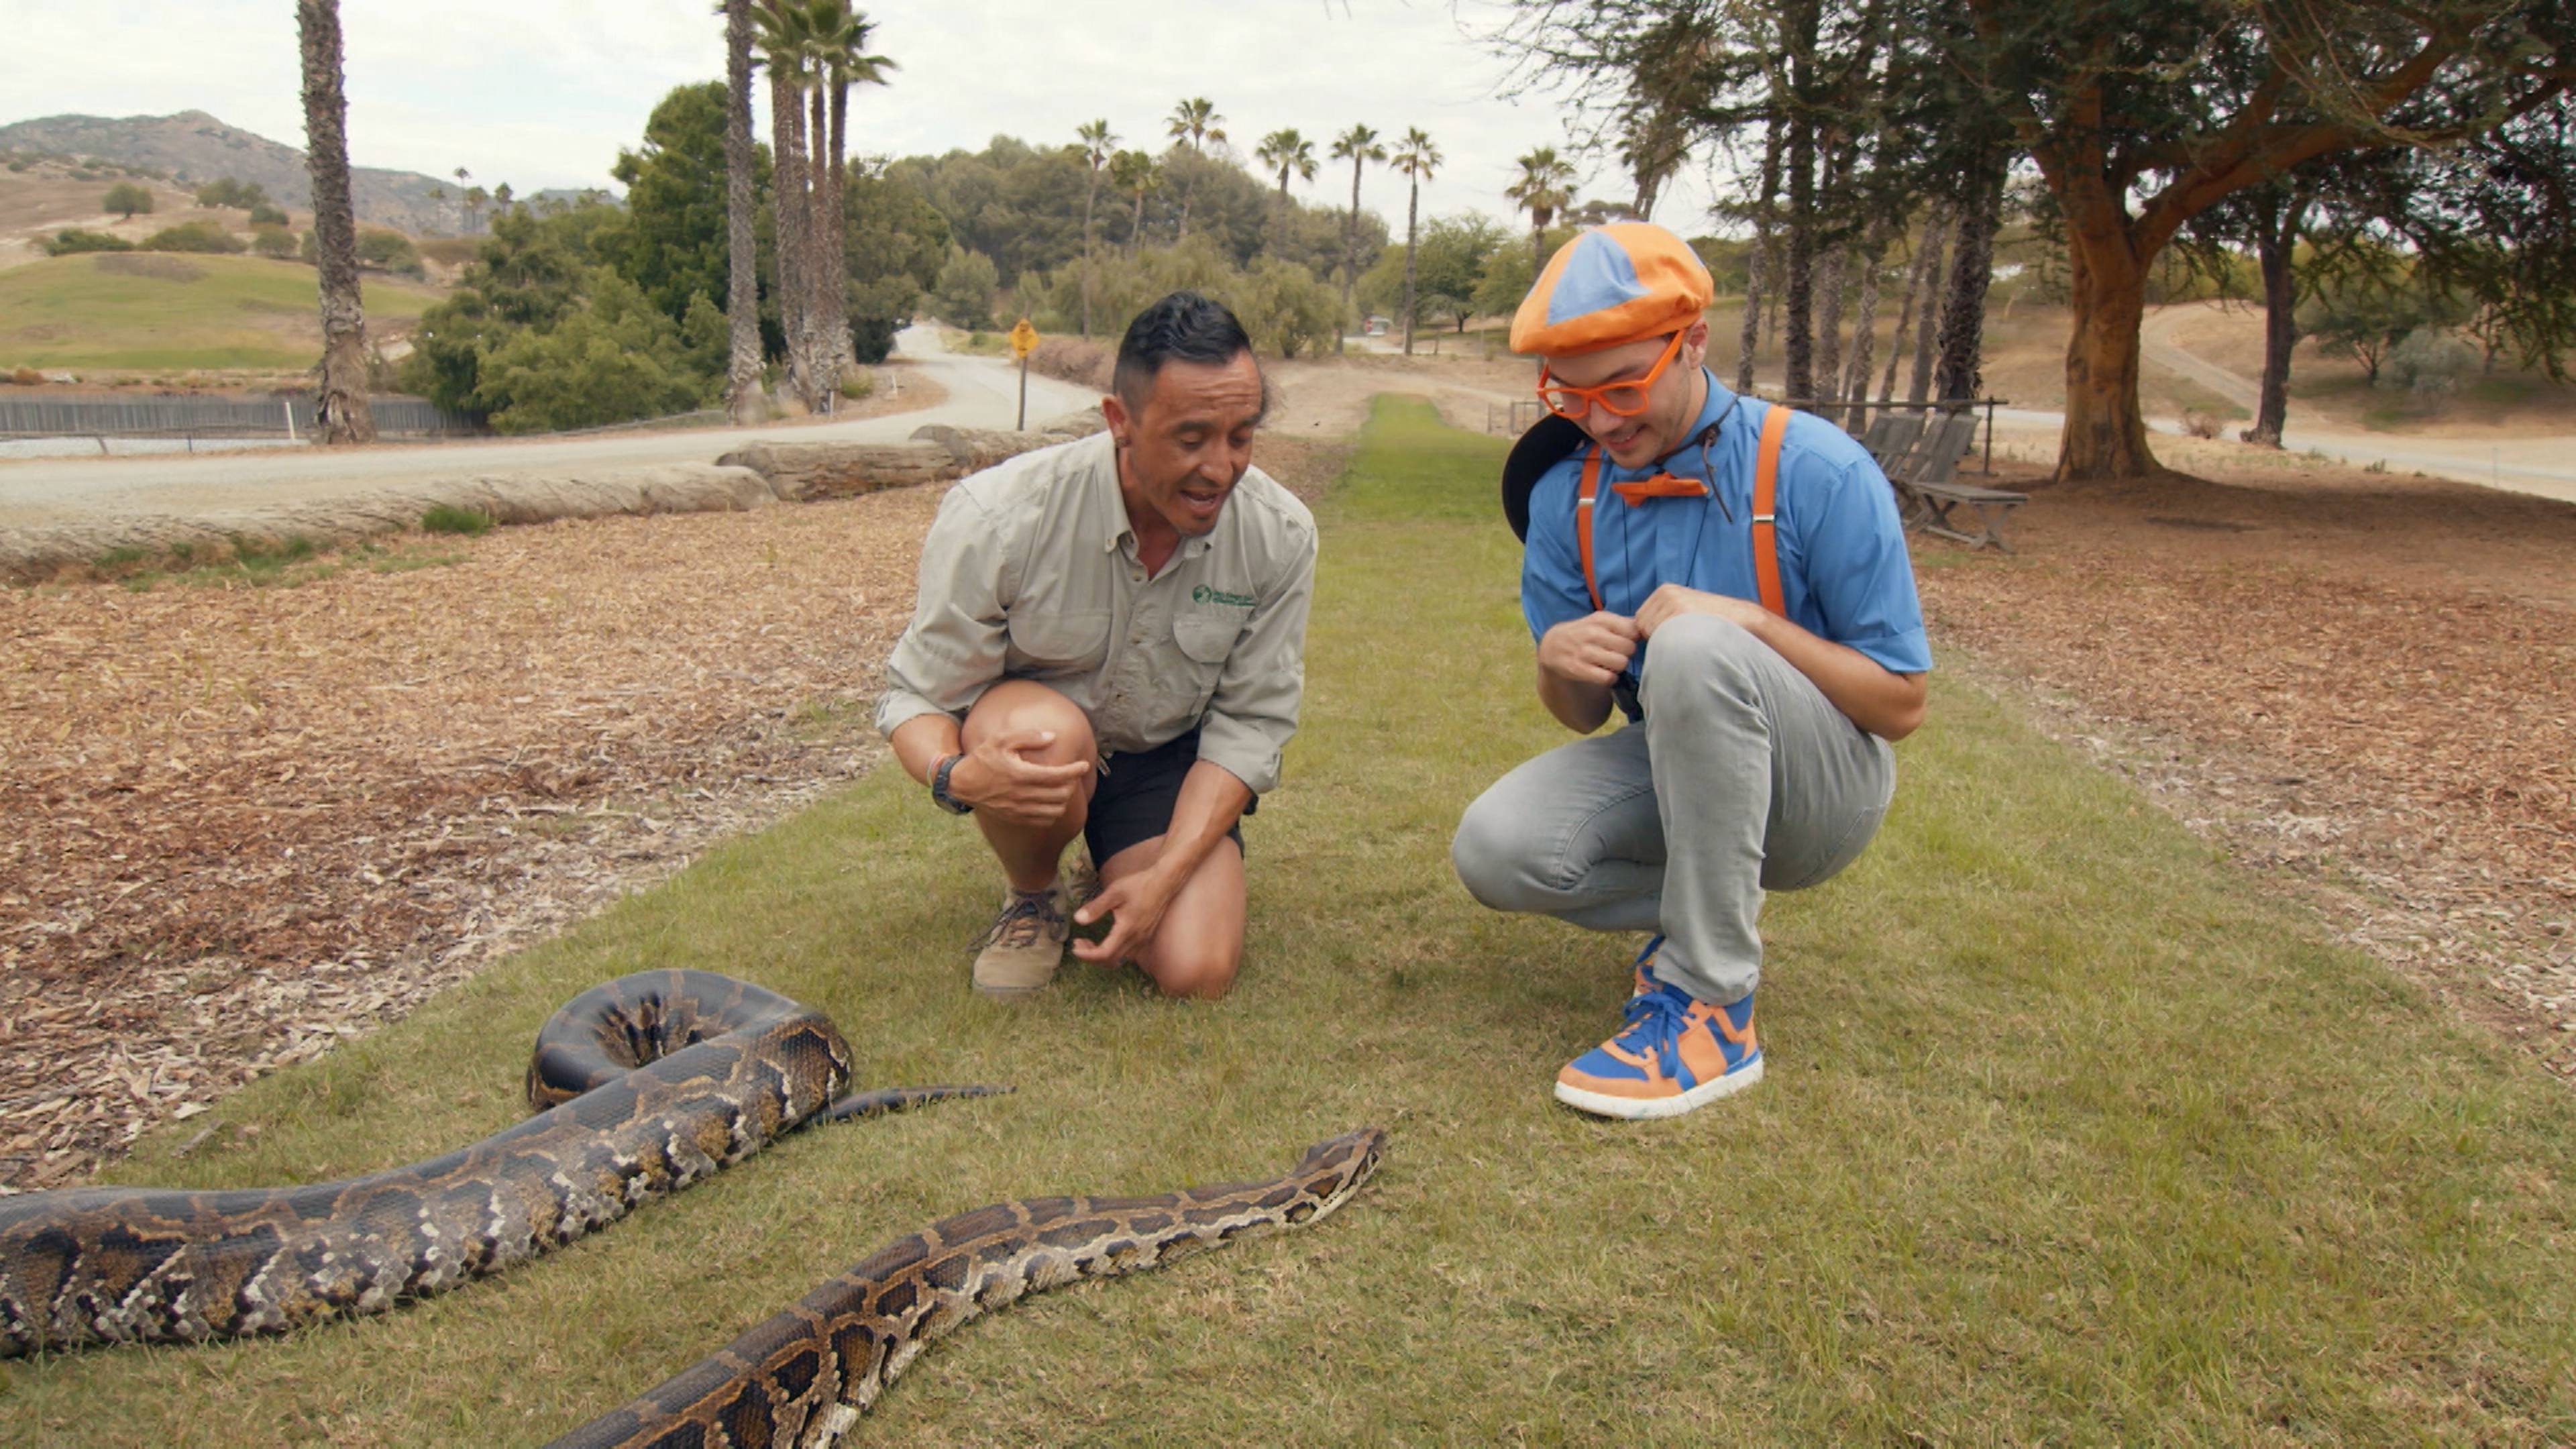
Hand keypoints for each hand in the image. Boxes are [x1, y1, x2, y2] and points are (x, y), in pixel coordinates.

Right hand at [951, 727, 1092, 825]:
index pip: (1057, 776)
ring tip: (1063, 788)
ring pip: (1055, 810)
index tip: (1084, 765)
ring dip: (1064, 800)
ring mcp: (1019, 809)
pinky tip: (1051, 802)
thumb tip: (1052, 737)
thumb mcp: (1001, 740)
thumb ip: (1028, 736)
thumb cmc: (983, 758)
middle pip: (1060, 795)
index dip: (1075, 771)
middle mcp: (1022, 795)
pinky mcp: (1016, 818)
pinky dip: (1053, 812)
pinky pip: (1043, 821)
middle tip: (1071, 775)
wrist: (962, 783)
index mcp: (1021, 774)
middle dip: (1071, 784)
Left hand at [1070, 866, 1181, 966]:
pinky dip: (1113, 951)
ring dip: (1102, 954)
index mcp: (1127, 930)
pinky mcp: (1146, 936)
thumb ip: (1096, 907)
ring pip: (1119, 958)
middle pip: (1110, 960)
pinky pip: (1127, 953)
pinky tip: (1106, 938)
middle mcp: (1136, 939)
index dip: (1087, 955)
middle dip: (1091, 956)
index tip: (1074, 947)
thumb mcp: (1114, 892)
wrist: (1164, 882)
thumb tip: (1077, 919)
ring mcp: (1143, 939)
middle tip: (1078, 943)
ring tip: (1088, 941)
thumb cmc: (1138, 884)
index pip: (1104, 954)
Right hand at [1536, 612, 1640, 686]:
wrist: (1552, 646)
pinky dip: (1610, 678)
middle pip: (1629, 647)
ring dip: (1619, 666)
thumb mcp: (1599, 620)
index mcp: (1600, 619)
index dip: (1634, 638)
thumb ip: (1622, 622)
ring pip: (1620, 663)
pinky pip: (1607, 678)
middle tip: (1619, 654)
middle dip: (1627, 653)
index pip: (1632, 629)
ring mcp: (1584, 652)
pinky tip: (1605, 674)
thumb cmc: (1582, 632)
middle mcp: (1592, 633)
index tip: (1627, 641)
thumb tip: (1646, 623)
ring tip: (1612, 664)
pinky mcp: (1579, 669)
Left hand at [1633, 583, 1766, 638]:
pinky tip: (1687, 639)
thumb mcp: (1683, 608)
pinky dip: (1669, 642)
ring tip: (1684, 638)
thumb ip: (1662, 615)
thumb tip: (1637, 631)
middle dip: (1653, 636)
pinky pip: (1660, 634)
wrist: (1740, 617)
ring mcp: (1673, 601)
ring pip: (1649, 631)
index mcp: (1664, 590)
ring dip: (1662, 640)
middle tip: (1676, 638)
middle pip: (1641, 624)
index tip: (1668, 636)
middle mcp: (1666, 592)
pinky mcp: (1681, 611)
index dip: (1650, 632)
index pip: (1640, 618)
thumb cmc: (1710, 619)